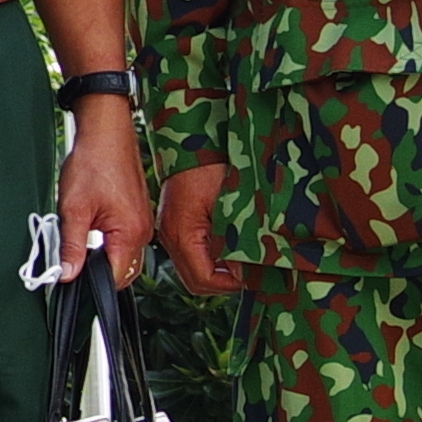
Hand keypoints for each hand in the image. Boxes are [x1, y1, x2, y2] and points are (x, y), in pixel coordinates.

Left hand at [55, 97, 152, 282]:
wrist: (106, 132)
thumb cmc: (93, 163)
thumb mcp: (73, 209)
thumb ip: (71, 246)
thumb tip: (66, 275)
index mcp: (130, 233)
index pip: (115, 277)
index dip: (92, 283)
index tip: (72, 280)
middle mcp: (143, 231)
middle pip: (122, 270)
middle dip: (99, 272)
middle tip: (73, 261)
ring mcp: (142, 222)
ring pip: (124, 256)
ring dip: (104, 257)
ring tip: (82, 242)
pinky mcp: (138, 213)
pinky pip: (127, 240)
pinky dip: (110, 243)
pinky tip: (93, 230)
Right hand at [154, 157, 241, 296]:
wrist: (193, 137)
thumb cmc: (210, 164)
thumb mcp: (230, 204)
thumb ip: (236, 241)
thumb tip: (244, 270)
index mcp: (182, 232)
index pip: (202, 278)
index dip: (229, 283)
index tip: (250, 276)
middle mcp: (171, 235)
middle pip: (194, 281)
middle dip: (222, 282)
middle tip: (247, 273)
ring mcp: (171, 230)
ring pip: (192, 269)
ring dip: (217, 271)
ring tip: (240, 261)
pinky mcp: (176, 224)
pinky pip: (191, 253)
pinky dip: (210, 258)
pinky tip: (228, 247)